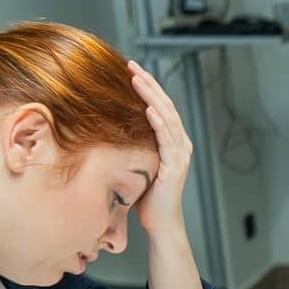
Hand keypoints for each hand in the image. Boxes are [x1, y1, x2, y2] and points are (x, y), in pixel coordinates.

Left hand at [127, 60, 192, 236]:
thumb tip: (107, 132)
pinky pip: (168, 139)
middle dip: (148, 84)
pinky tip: (149, 108)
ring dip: (152, 96)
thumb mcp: (138, 165)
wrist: (161, 223)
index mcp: (172, 142)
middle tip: (131, 65)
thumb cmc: (147, 198)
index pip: (160, 107)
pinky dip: (159, 122)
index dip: (147, 87)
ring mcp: (180, 154)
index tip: (130, 70)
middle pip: (165, 106)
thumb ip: (132, 147)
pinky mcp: (176, 165)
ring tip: (138, 79)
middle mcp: (180, 144)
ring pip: (167, 117)